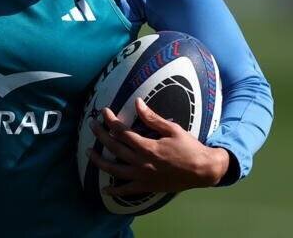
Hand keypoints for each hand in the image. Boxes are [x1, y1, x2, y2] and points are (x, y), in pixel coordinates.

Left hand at [88, 98, 229, 194]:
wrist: (204, 171)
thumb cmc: (189, 147)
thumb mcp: (172, 129)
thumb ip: (152, 118)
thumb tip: (137, 102)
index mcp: (148, 147)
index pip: (122, 131)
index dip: (110, 120)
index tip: (104, 112)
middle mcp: (142, 162)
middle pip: (114, 147)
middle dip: (100, 134)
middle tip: (91, 124)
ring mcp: (143, 176)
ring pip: (114, 169)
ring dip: (99, 160)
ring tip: (88, 152)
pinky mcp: (147, 187)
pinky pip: (127, 191)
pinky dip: (115, 191)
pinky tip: (104, 190)